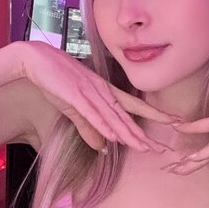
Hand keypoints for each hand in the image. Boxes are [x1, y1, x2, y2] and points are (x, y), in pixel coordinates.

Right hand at [18, 41, 175, 153]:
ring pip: (113, 117)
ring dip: (128, 134)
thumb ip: (88, 127)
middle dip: (143, 134)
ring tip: (144, 148)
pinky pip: (92, 113)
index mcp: (104, 91)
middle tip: (161, 148)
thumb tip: (101, 147)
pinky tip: (113, 136)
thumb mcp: (74, 107)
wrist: (35, 59)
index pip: (133, 107)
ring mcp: (89, 91)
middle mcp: (102, 91)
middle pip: (127, 116)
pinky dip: (103, 125)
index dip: (153, 115)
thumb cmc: (56, 80)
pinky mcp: (74, 94)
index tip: (173, 122)